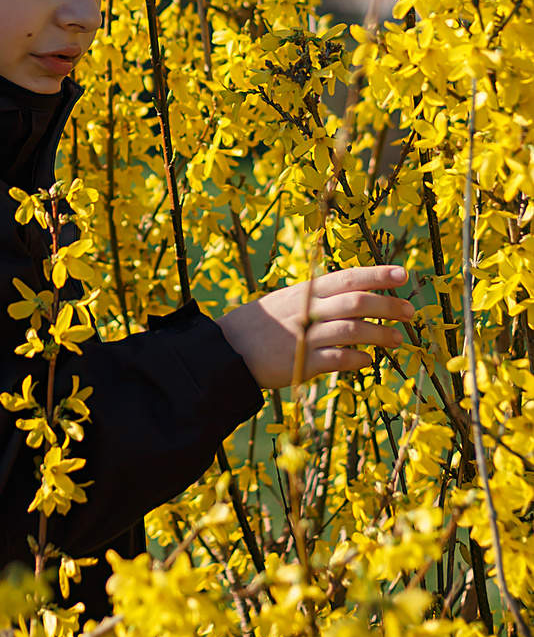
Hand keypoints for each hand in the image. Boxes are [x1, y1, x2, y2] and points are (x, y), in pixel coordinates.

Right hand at [218, 265, 412, 389]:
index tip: (403, 274)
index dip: (376, 275)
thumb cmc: (258, 325)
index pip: (346, 277)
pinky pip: (337, 360)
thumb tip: (350, 301)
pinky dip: (356, 359)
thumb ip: (315, 301)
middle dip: (387, 305)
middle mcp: (307, 310)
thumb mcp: (285, 302)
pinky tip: (368, 361)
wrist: (225, 350)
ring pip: (351, 330)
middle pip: (355, 302)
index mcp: (304, 292)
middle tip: (411, 311)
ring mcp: (304, 336)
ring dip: (379, 334)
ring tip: (398, 339)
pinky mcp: (300, 363)